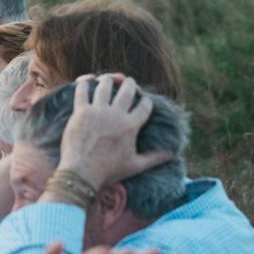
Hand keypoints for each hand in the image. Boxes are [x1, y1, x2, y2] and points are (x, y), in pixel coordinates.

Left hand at [58, 75, 174, 188]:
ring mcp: (97, 111)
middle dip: (130, 84)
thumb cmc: (109, 171)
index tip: (144, 101)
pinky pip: (82, 90)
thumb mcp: (135, 166)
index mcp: (131, 126)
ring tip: (110, 80)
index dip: (146, 101)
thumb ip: (155, 158)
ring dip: (109, 79)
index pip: (145, 105)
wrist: (81, 174)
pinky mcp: (81, 112)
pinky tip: (87, 81)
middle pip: (127, 89)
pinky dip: (84, 83)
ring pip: (105, 85)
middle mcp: (116, 115)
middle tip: (129, 83)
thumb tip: (172, 154)